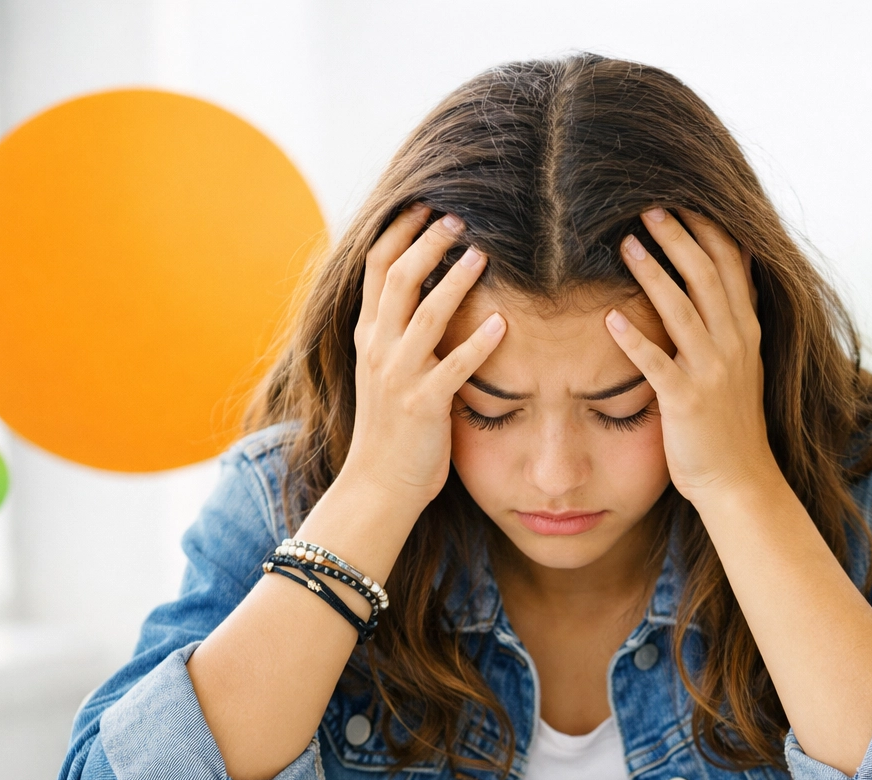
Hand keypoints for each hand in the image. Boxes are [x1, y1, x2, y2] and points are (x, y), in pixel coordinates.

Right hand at [341, 205, 505, 505]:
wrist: (377, 485)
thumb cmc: (391, 429)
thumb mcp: (385, 370)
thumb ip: (399, 332)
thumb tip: (427, 295)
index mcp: (368, 335)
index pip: (376, 266)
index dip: (399, 230)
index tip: (424, 202)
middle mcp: (377, 348)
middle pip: (398, 277)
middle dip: (428, 242)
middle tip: (459, 216)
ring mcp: (397, 375)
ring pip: (424, 314)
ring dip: (454, 280)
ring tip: (482, 254)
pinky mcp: (422, 405)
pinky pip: (453, 367)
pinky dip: (478, 344)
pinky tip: (504, 324)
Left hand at [605, 208, 777, 504]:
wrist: (739, 480)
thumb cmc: (731, 423)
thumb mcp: (744, 364)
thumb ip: (735, 319)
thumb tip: (735, 271)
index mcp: (746, 331)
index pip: (732, 266)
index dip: (708, 230)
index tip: (683, 200)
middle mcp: (734, 344)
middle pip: (707, 276)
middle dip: (678, 238)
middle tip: (648, 207)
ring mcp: (712, 372)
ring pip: (682, 310)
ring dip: (653, 273)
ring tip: (625, 244)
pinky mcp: (686, 401)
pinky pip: (657, 364)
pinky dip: (635, 340)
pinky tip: (609, 318)